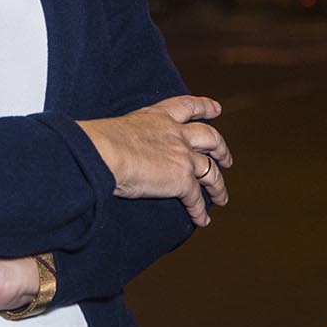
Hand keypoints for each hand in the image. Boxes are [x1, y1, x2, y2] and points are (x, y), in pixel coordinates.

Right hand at [76, 95, 232, 225]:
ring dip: (219, 186)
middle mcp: (176, 133)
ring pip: (211, 171)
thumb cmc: (100, 142)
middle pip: (210, 138)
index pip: (188, 106)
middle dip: (221, 149)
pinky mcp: (182, 180)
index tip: (216, 109)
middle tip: (227, 159)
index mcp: (159, 116)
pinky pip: (196, 199)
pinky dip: (200, 211)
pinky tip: (202, 220)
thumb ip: (130, 137)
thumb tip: (118, 149)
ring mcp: (182, 156)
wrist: (103, 152)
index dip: (205, 107)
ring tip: (222, 197)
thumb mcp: (121, 129)